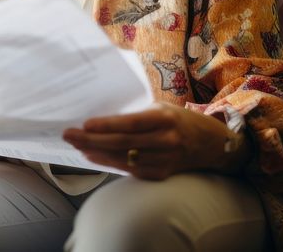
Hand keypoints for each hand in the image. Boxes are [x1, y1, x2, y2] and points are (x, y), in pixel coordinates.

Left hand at [62, 102, 249, 179]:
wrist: (213, 144)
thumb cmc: (180, 120)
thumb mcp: (162, 108)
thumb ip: (137, 115)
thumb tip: (101, 119)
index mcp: (165, 118)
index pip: (131, 123)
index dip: (107, 125)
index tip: (85, 125)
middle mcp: (166, 140)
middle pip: (123, 143)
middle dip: (92, 140)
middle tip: (69, 135)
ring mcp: (165, 160)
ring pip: (124, 158)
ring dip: (97, 153)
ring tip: (76, 145)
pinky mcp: (163, 174)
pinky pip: (132, 169)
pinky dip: (110, 163)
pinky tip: (93, 157)